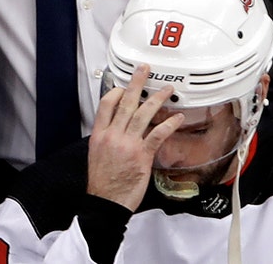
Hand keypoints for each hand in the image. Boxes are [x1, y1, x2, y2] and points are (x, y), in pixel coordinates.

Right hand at [86, 65, 183, 210]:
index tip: (125, 86)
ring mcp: (128, 144)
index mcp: (100, 135)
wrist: (106, 202)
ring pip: (143, 115)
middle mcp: (113, 136)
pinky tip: (177, 118)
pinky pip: (157, 135)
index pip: (106, 104)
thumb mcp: (96, 154)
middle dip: (137, 84)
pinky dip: (168, 124)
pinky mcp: (142, 155)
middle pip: (126, 103)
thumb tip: (115, 128)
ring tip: (167, 90)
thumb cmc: (103, 183)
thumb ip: (107, 138)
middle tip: (144, 70)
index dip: (117, 91)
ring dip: (157, 100)